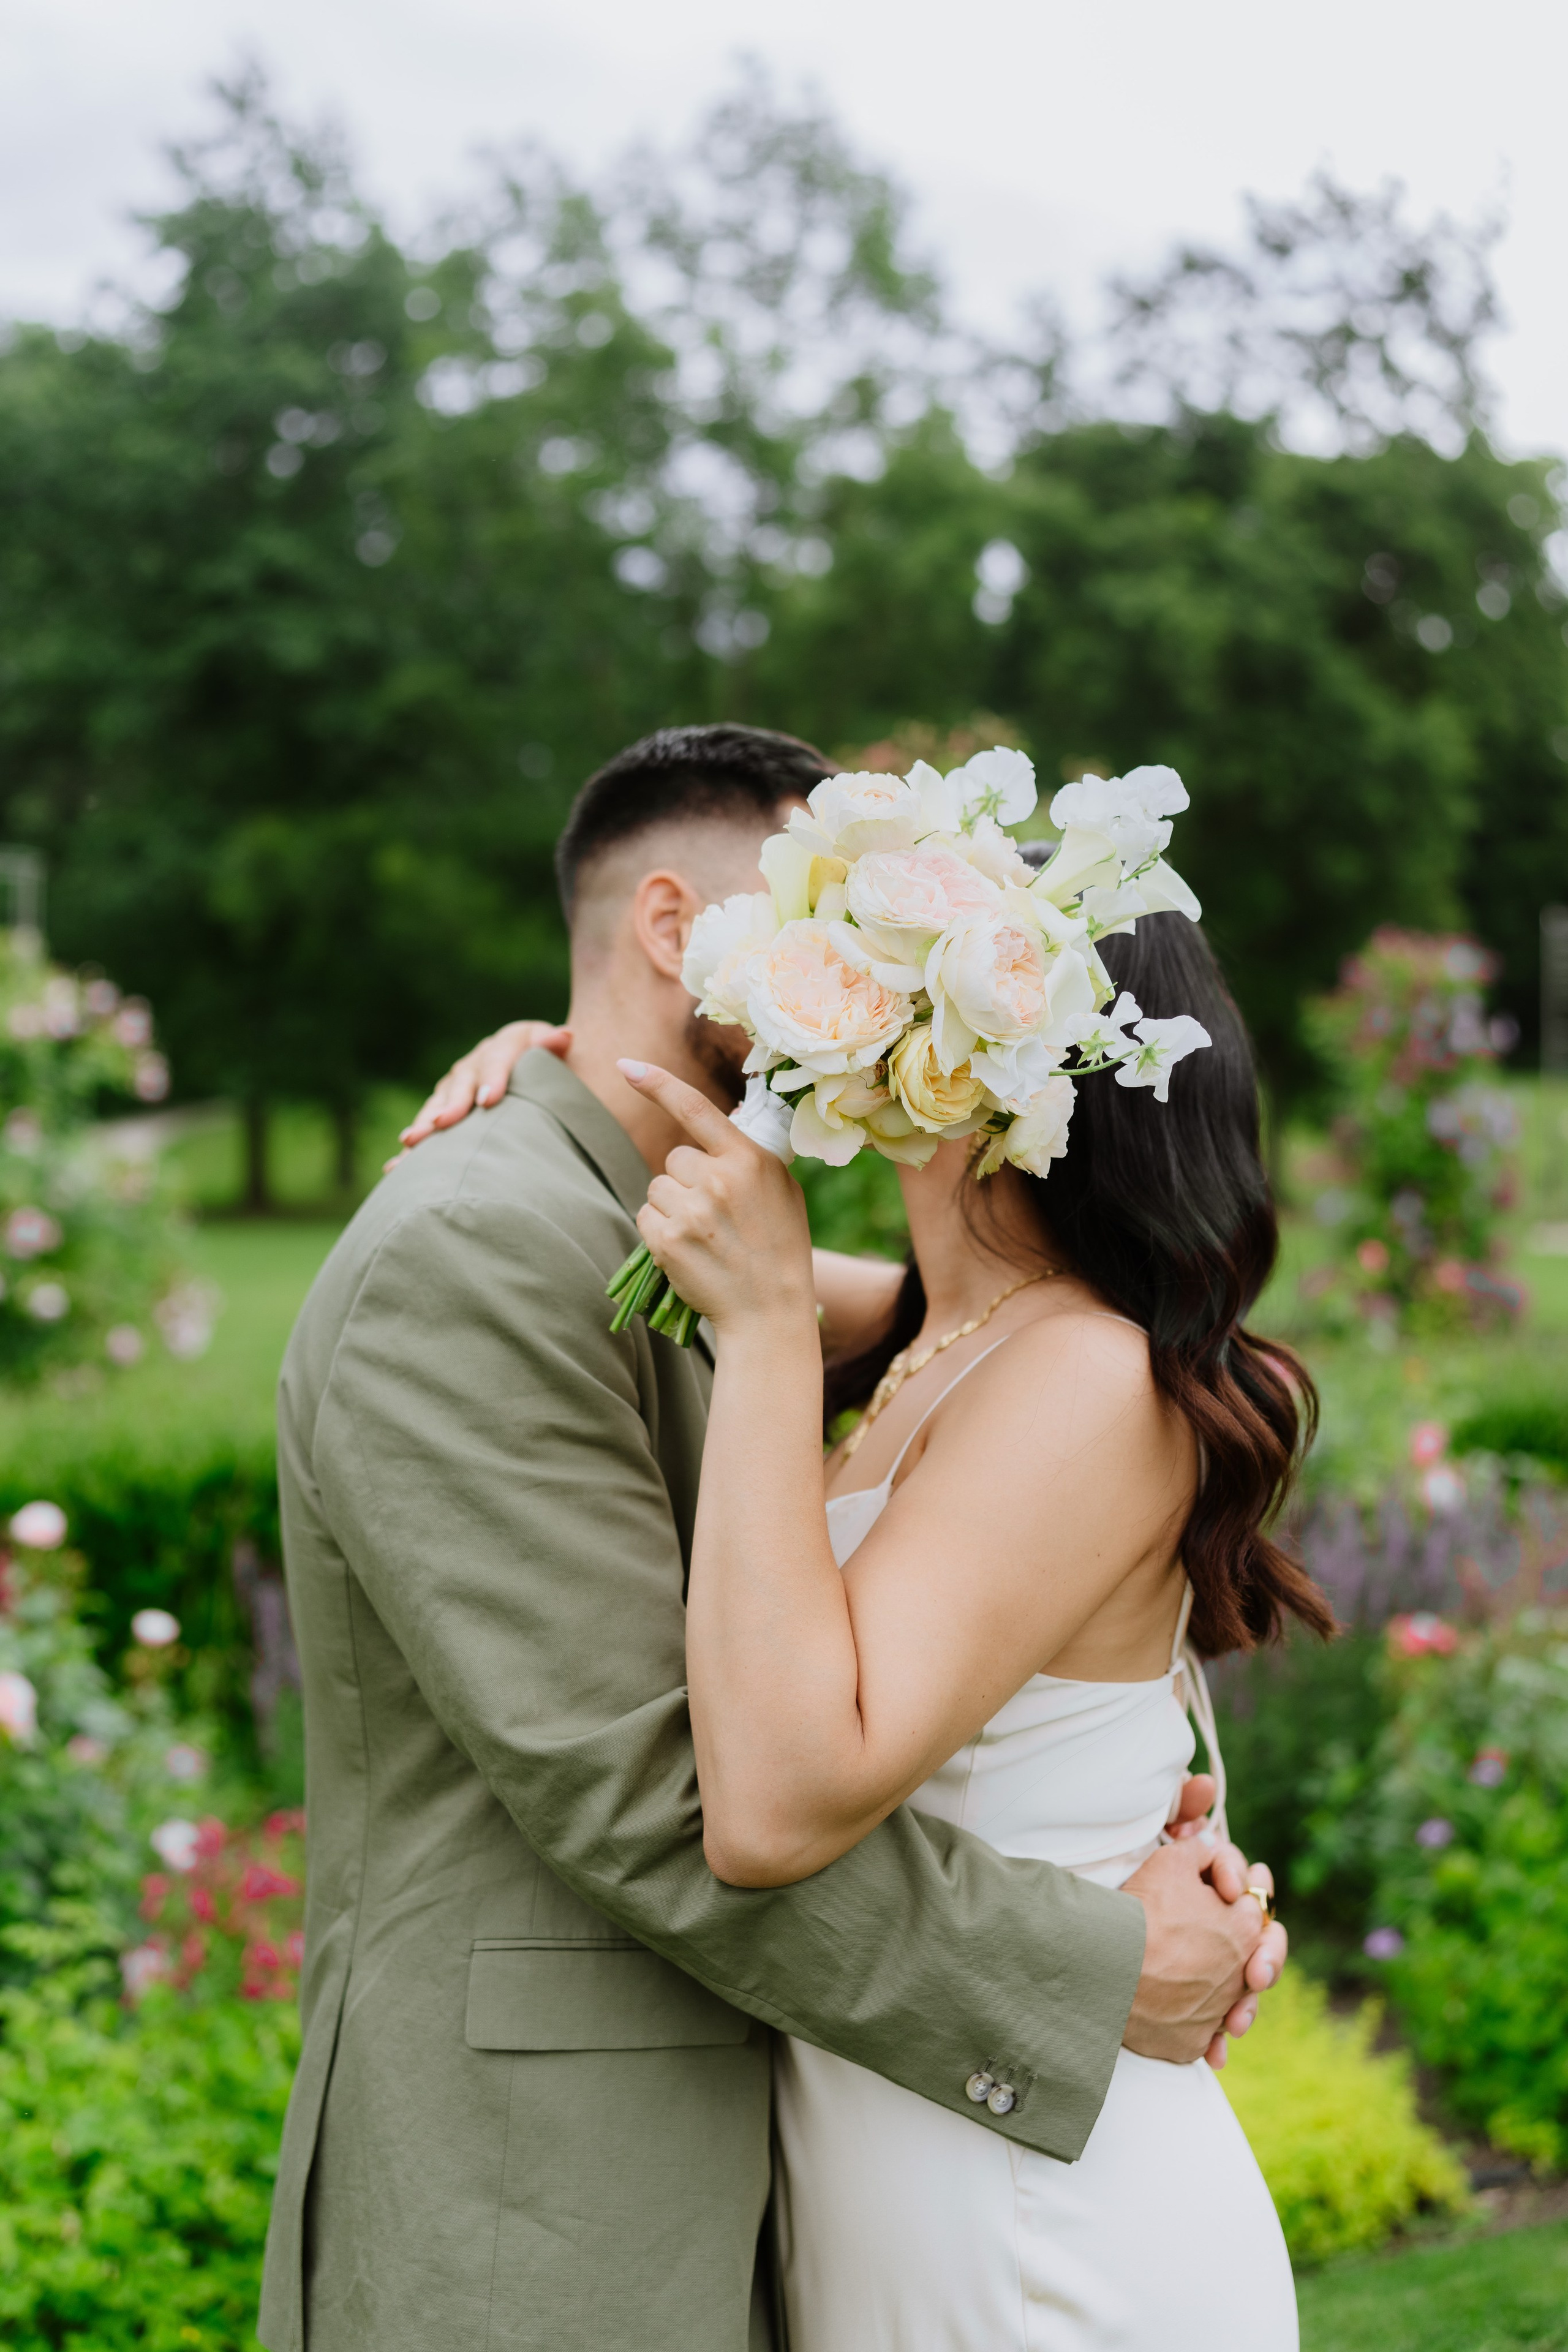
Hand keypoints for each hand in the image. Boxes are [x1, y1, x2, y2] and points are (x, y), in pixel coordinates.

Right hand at [388, 1021, 571, 1164]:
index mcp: (502, 1047)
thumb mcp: (551, 1046)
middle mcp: (472, 1065)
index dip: (492, 1079)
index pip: (496, 1061)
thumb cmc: (547, 1059)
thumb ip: (553, 1044)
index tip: (489, 1100)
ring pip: (438, 1104)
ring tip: (412, 1142)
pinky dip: (414, 1145)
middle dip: (452, 1105)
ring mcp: (455, 1086)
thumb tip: (564, 1037)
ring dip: (425, 1124)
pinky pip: (427, 1124)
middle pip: (460, 1085)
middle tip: (443, 1123)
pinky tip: (396, 1166)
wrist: (531, 1060)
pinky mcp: (444, 1106)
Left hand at [617, 1061, 812, 1330]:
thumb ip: (746, 1157)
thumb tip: (715, 1124)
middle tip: (716, 1215)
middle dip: (686, 1180)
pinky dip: (659, 1232)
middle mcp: (719, 1180)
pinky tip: (688, 1251)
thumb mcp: (781, 1190)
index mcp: (750, 1160)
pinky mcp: (668, 1241)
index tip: (626, 1066)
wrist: (769, 1311)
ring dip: (672, 1207)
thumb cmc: (779, 1246)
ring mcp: (692, 1211)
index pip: (695, 1108)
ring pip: (657, 1187)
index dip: (657, 1084)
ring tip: (705, 1236)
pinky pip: (646, 1216)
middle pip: (674, 1159)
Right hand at [1120, 1836, 1275, 2066]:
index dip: (1246, 1892)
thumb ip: (1203, 1851)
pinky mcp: (1192, 2042)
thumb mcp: (1173, 1861)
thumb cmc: (1142, 1910)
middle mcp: (1240, 1975)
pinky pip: (1206, 2039)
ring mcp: (1217, 2013)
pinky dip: (1206, 2036)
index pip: (1258, 1907)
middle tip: (1238, 1946)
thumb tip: (1211, 1847)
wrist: (1106, 1967)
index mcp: (1246, 1928)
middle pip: (1257, 1962)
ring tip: (1220, 1993)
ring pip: (1234, 2003)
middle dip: (1256, 1953)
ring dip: (1232, 1998)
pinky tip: (1201, 2037)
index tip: (1231, 1890)